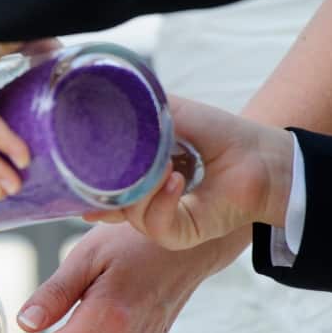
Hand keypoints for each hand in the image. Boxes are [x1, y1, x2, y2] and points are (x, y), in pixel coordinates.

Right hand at [84, 96, 293, 250]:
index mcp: (142, 177)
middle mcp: (149, 202)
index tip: (68, 181)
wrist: (263, 156)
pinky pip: (156, 226)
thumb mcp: (171, 112)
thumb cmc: (221, 133)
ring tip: (160, 166)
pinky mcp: (182, 234)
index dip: (85, 187)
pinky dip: (160, 202)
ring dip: (139, 190)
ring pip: (129, 215)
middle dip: (102, 189)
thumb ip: (138, 109)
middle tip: (102, 168)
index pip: (105, 187)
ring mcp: (163, 220)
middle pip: (110, 203)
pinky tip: (173, 181)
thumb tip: (100, 98)